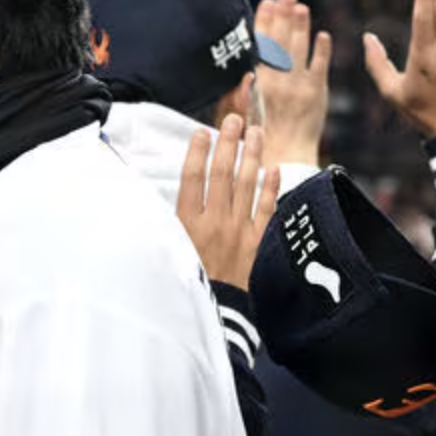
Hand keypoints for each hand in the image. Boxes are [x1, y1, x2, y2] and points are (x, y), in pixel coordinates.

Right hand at [177, 114, 280, 290]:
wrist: (211, 315)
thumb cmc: (184, 283)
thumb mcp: (165, 252)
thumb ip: (166, 224)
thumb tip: (161, 197)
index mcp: (186, 225)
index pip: (191, 179)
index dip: (197, 153)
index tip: (201, 132)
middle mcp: (213, 224)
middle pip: (222, 174)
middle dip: (228, 144)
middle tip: (235, 119)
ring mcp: (238, 232)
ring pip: (247, 185)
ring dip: (252, 156)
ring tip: (257, 132)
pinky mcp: (256, 243)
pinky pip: (266, 210)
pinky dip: (270, 188)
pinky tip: (273, 168)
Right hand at [254, 0, 330, 167]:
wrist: (284, 159)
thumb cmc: (256, 139)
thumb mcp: (237, 116)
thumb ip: (238, 94)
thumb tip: (244, 73)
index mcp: (257, 84)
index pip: (260, 44)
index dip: (263, 22)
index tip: (266, 2)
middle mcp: (278, 81)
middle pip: (280, 40)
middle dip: (283, 16)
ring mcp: (300, 85)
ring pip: (299, 48)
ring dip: (301, 26)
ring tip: (301, 7)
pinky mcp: (318, 93)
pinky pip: (321, 67)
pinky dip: (322, 50)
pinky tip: (323, 35)